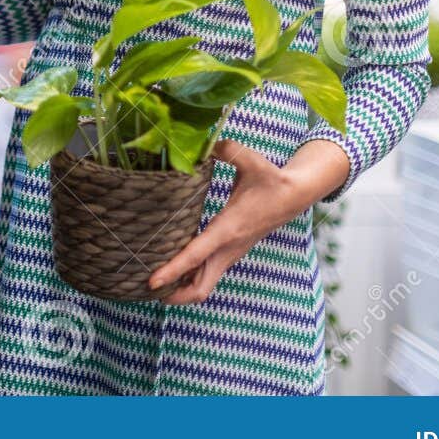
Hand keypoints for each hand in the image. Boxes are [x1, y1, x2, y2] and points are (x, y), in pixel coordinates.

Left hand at [146, 140, 321, 304]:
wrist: (293, 197)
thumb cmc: (270, 179)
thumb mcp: (250, 160)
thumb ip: (227, 149)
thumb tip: (204, 144)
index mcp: (228, 228)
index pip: (196, 255)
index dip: (173, 270)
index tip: (152, 282)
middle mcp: (228, 248)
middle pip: (200, 288)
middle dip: (174, 294)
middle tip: (145, 288)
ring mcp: (230, 254)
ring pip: (204, 286)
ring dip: (181, 290)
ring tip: (153, 283)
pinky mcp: (230, 253)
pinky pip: (207, 275)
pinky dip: (190, 279)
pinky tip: (172, 270)